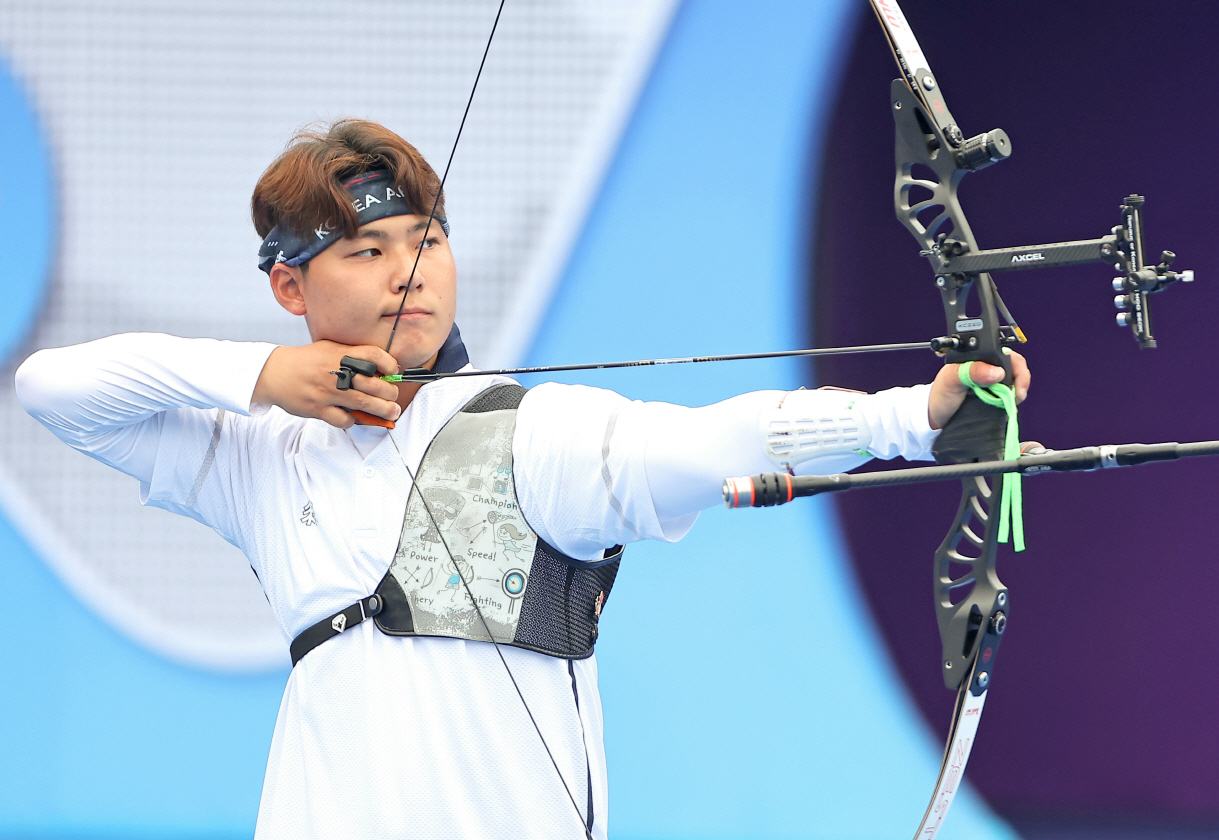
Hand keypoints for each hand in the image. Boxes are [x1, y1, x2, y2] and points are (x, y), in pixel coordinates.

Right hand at [253, 341, 400, 428]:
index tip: (394, 372)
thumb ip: (352, 356)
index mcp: (339, 353)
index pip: (373, 355)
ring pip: (364, 404)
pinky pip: (344, 420)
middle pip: (374, 384)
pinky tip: (355, 417)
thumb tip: (380, 370)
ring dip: (383, 411)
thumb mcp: (329, 349)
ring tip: (391, 412)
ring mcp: (327, 392)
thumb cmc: (304, 361)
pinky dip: (354, 421)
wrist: (274, 373)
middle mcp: (335, 372)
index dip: (389, 364)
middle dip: (391, 394)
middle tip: (394, 398)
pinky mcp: (318, 409)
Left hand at [927, 350, 1029, 430]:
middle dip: (1020, 381)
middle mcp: (988, 368)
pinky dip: (1012, 401)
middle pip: (1015, 368)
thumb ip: (970, 371)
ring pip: (1016, 383)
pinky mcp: (996, 398)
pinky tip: (1005, 406)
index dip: (1015, 366)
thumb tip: (996, 371)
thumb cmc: (939, 395)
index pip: (1006, 354)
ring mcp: (993, 383)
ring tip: (1009, 401)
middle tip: (1017, 395)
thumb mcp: (951, 379)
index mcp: (978, 357)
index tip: (1017, 382)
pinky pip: (1011, 397)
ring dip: (1017, 392)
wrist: (935, 418)